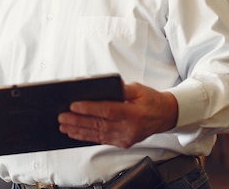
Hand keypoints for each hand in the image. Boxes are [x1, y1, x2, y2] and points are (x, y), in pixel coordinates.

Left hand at [58, 82, 178, 147]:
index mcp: (134, 113)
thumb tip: (104, 85)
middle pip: (99, 125)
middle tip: (62, 117)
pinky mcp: (123, 142)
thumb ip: (122, 88)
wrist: (166, 116)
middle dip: (78, 121)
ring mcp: (126, 138)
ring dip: (79, 131)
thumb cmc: (151, 100)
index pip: (108, 110)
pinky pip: (102, 140)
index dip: (89, 108)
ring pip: (98, 135)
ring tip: (64, 126)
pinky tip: (75, 133)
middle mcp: (129, 128)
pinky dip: (87, 137)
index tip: (74, 105)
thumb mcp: (139, 89)